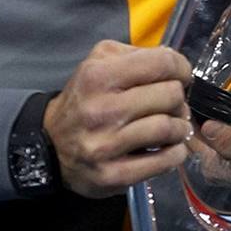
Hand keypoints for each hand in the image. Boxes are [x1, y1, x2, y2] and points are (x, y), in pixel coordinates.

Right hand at [45, 41, 194, 197]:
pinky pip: (164, 161)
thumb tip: (174, 60)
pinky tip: (169, 148)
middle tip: (173, 106)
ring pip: (169, 128)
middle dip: (179, 100)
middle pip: (170, 95)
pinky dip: (176, 153)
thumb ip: (135, 56)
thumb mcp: (98, 64)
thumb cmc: (84, 101)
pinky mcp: (112, 174)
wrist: (50, 147)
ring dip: (180, 127)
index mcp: (97, 76)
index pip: (162, 63)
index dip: (181, 68)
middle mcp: (100, 110)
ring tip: (173, 128)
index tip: (181, 77)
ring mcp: (105, 145)